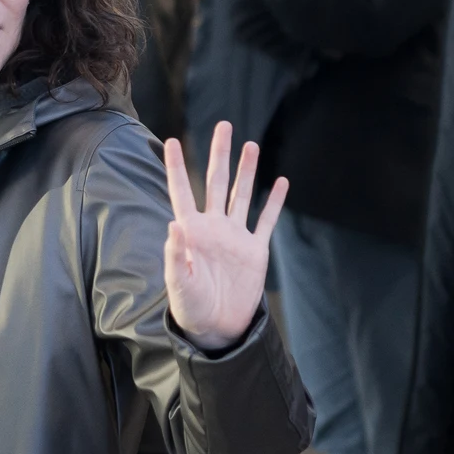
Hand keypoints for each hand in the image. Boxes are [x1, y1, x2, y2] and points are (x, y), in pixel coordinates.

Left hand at [162, 122, 287, 351]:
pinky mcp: (255, 250)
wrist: (218, 327)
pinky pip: (266, 221)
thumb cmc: (191, 307)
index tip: (173, 141)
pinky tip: (280, 182)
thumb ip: (175, 254)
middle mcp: (213, 227)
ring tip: (251, 145)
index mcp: (191, 231)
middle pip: (216, 182)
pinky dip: (273, 202)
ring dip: (246, 170)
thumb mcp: (178, 282)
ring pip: (242, 194)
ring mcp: (235, 236)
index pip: (182, 191)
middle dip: (220, 154)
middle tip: (224, 126)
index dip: (177, 167)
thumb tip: (173, 224)